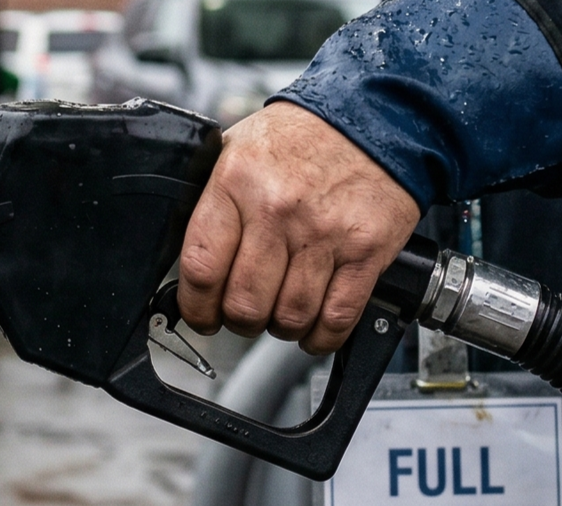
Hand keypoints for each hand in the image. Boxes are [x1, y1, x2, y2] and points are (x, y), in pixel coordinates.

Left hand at [178, 102, 419, 353]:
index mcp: (236, 183)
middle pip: (245, 304)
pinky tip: (313, 327)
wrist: (375, 113)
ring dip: (281, 328)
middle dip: (240, 322)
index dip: (197, 307)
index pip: (201, 268)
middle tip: (244, 315)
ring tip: (281, 314)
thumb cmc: (301, 139)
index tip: (201, 316)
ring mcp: (324, 232)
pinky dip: (322, 336)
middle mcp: (278, 209)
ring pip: (290, 317)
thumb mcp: (236, 152)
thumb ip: (211, 204)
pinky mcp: (365, 250)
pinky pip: (336, 318)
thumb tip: (187, 263)